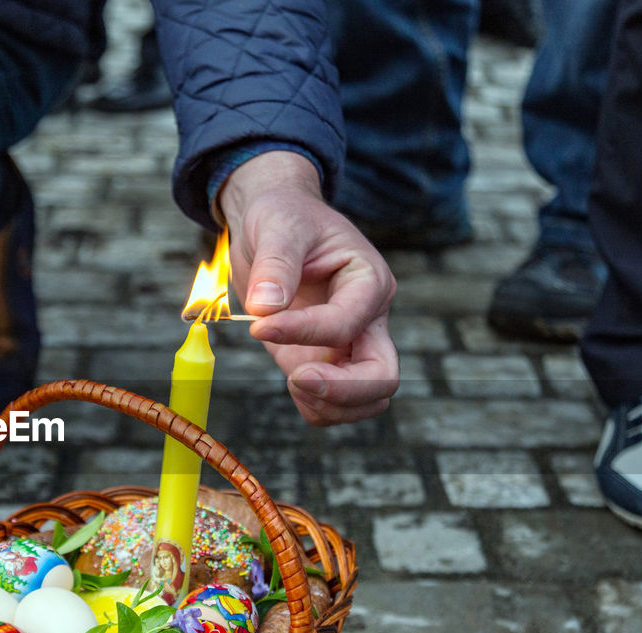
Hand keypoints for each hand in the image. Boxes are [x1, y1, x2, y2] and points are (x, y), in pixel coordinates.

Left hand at [217, 151, 398, 425]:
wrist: (274, 226)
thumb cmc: (284, 217)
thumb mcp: (278, 226)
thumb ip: (276, 264)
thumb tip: (267, 307)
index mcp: (368, 281)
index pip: (346, 323)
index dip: (303, 331)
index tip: (259, 326)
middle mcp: (368, 319)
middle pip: (382, 376)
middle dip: (342, 390)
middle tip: (295, 378)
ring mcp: (349, 345)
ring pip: (366, 400)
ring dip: (329, 405)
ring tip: (291, 380)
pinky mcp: (324, 361)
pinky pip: (333, 404)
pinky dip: (315, 407)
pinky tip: (290, 383)